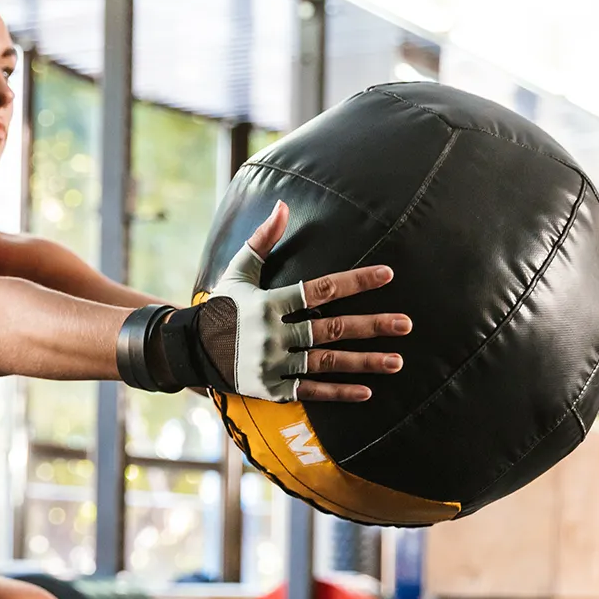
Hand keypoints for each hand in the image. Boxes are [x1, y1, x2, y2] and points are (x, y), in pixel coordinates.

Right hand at [203, 201, 407, 402]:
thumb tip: (282, 205)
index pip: (321, 289)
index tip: (387, 275)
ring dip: (365, 362)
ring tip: (397, 361)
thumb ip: (262, 240)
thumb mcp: (237, 271)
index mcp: (269, 303)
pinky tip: (367, 391)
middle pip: (332, 328)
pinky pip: (311, 391)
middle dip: (372, 326)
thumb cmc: (221, 306)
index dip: (356, 281)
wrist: (192, 350)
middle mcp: (274, 334)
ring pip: (327, 362)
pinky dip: (338, 392)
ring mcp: (274, 364)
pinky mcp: (273, 388)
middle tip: (406, 324)